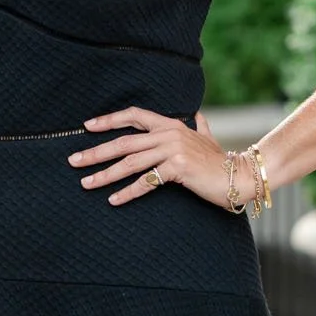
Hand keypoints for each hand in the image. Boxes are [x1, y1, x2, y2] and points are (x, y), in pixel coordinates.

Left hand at [70, 108, 240, 209]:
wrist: (242, 175)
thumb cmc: (222, 161)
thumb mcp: (208, 139)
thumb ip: (200, 126)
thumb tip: (198, 115)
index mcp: (171, 125)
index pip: (134, 115)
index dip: (110, 120)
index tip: (87, 126)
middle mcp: (169, 134)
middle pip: (124, 142)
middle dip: (96, 152)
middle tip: (73, 161)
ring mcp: (173, 150)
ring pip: (131, 163)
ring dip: (105, 174)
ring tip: (86, 183)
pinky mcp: (178, 168)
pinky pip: (147, 182)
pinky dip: (128, 192)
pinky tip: (113, 200)